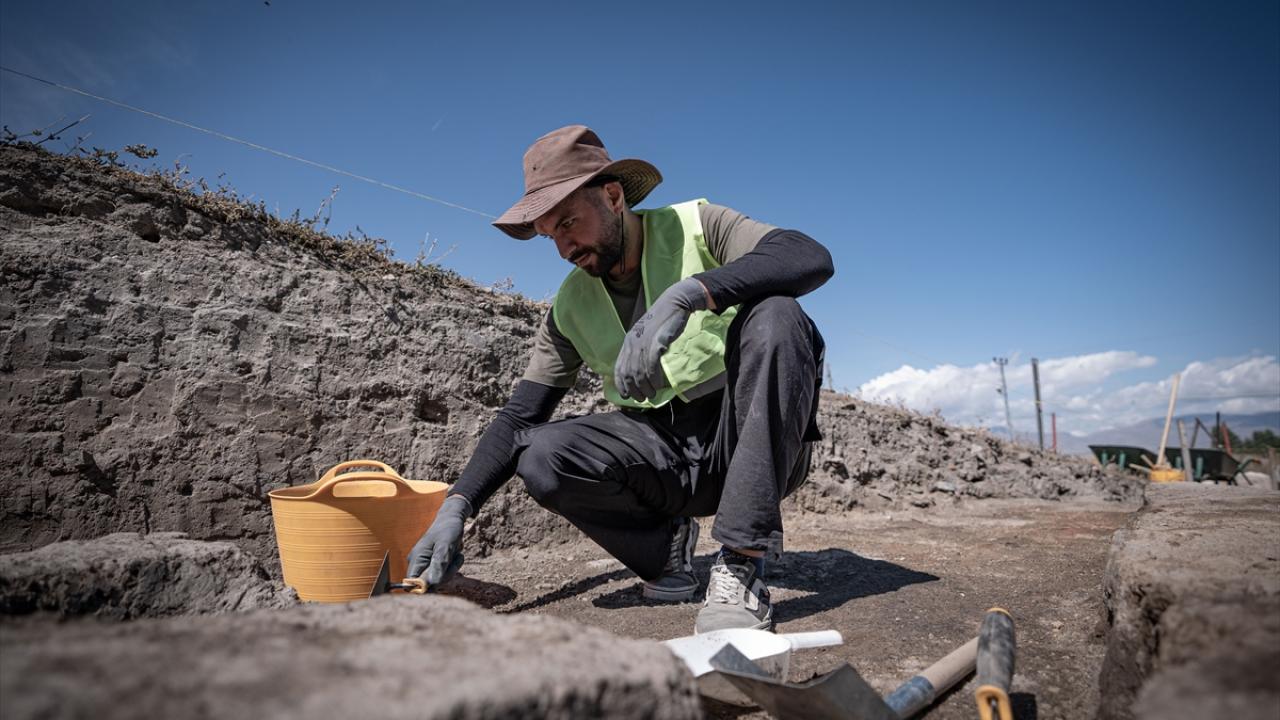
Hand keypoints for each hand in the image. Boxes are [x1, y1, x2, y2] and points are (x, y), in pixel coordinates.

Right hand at [406, 494, 470, 586]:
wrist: (452, 519)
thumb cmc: (448, 529)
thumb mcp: (446, 545)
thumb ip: (439, 563)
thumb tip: (433, 583)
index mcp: (416, 558)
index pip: (411, 583)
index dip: (424, 587)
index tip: (440, 579)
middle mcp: (418, 563)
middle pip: (428, 584)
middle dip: (445, 575)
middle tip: (455, 559)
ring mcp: (426, 564)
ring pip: (438, 580)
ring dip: (451, 570)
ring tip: (456, 554)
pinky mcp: (433, 564)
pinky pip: (443, 574)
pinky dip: (452, 567)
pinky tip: (455, 555)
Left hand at [614, 278, 709, 400]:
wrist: (675, 303)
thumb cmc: (664, 321)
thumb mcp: (647, 335)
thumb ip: (642, 349)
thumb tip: (643, 370)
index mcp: (628, 342)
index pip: (619, 368)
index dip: (621, 384)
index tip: (627, 396)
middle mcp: (632, 343)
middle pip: (628, 373)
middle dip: (634, 390)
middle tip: (643, 399)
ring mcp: (643, 342)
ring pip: (639, 372)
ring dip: (645, 387)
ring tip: (652, 395)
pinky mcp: (656, 341)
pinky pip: (651, 365)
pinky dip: (654, 378)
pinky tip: (658, 385)